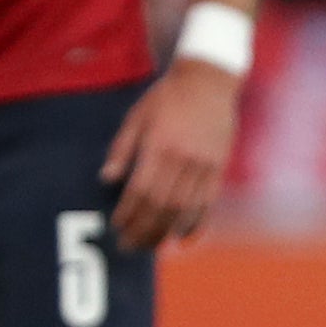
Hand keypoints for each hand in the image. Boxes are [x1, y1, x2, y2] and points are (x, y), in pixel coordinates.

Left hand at [102, 60, 239, 250]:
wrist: (209, 80)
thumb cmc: (166, 97)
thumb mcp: (137, 116)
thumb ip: (122, 148)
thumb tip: (106, 180)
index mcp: (159, 144)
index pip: (141, 189)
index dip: (128, 212)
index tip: (117, 227)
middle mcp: (183, 158)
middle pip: (162, 205)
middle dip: (144, 229)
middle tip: (129, 246)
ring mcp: (204, 164)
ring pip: (184, 208)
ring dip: (166, 231)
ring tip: (151, 245)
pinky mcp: (219, 166)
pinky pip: (207, 202)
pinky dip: (195, 223)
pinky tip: (182, 237)